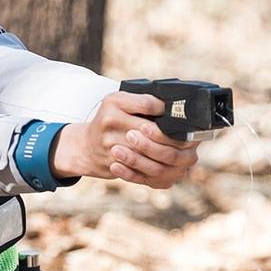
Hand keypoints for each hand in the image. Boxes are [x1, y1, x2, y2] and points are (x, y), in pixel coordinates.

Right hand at [50, 91, 199, 188]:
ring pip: (147, 152)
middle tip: (186, 139)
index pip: (147, 104)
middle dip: (170, 136)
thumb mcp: (118, 102)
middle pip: (149, 130)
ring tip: (179, 153)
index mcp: (114, 102)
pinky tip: (165, 166)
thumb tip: (171, 107)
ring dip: (166, 154)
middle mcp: (110, 121)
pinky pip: (138, 169)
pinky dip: (155, 169)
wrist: (85, 147)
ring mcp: (110, 144)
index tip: (178, 114)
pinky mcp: (112, 163)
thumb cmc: (108, 120)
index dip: (165, 110)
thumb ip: (141, 100)